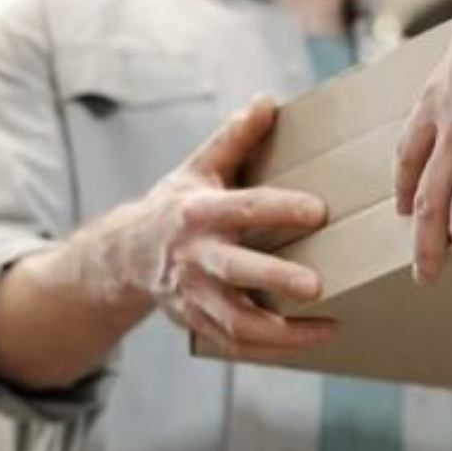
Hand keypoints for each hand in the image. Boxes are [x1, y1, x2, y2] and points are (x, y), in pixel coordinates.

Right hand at [80, 96, 337, 361]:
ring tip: (327, 327)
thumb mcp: (198, 167)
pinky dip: (274, 350)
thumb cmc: (174, 207)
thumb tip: (268, 101)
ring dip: (281, 332)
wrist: (124, 257)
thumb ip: (235, 138)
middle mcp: (194, 257)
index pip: (242, 208)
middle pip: (235, 271)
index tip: (319, 209)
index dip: (279, 209)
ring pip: (236, 322)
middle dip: (275, 279)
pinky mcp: (199, 324)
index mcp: (196, 213)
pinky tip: (312, 340)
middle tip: (317, 286)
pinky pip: (237, 345)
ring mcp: (194, 295)